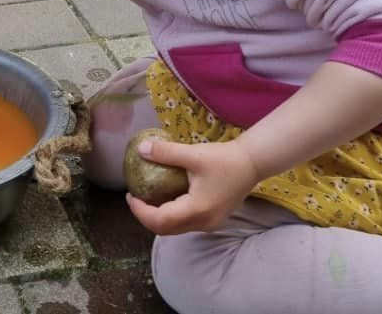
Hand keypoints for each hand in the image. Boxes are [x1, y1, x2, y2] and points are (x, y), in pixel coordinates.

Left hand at [126, 136, 259, 235]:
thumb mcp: (193, 153)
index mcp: (197, 210)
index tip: (130, 194)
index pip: (161, 220)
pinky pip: (185, 223)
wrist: (251, 163)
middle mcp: (204, 223)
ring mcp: (210, 224)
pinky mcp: (213, 219)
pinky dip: (171, 214)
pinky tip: (165, 196)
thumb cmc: (224, 159)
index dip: (141, 211)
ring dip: (158, 216)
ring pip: (176, 228)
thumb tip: (140, 150)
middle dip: (146, 216)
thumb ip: (165, 152)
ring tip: (146, 196)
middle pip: (166, 230)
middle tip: (134, 196)